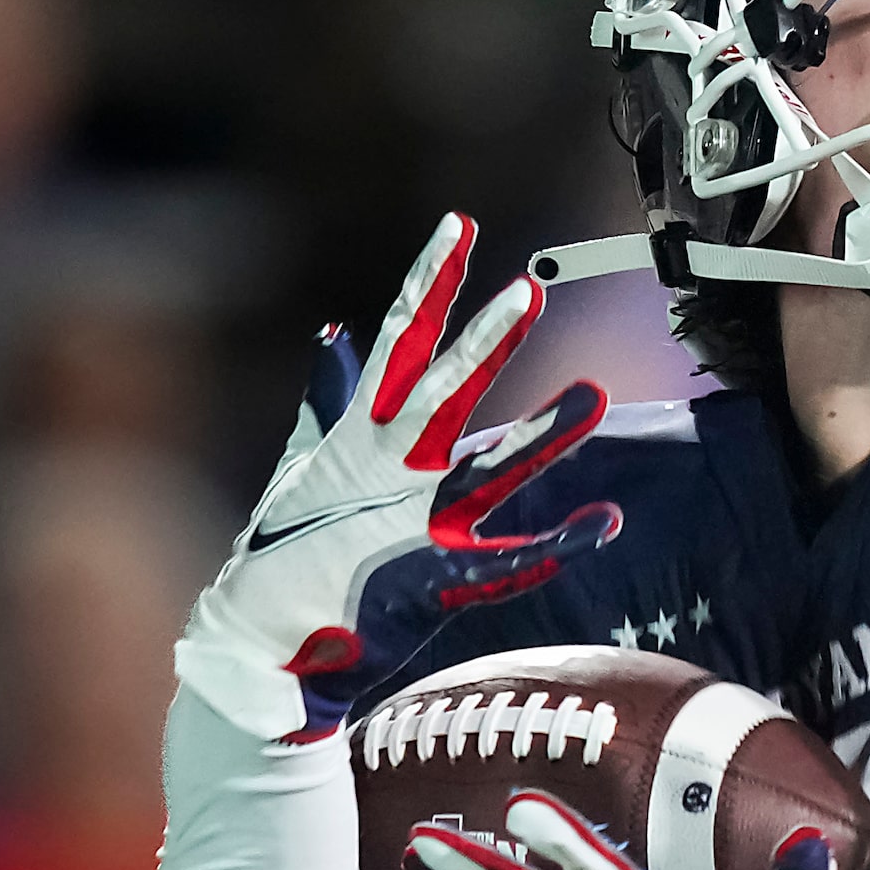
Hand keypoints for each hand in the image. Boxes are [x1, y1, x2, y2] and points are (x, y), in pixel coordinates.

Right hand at [177, 215, 620, 740]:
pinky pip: (512, 560)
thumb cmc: (288, 550)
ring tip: (597, 394)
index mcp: (362, 434)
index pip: (401, 339)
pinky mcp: (440, 576)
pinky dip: (558, 542)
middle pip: (446, 390)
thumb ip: (329, 397)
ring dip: (545, 433)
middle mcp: (392, 468)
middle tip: (527, 293)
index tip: (459, 226)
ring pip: (490, 466)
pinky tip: (604, 522)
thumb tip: (333, 334)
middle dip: (486, 342)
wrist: (266, 642)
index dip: (430, 281)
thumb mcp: (307, 461)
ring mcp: (417, 521)